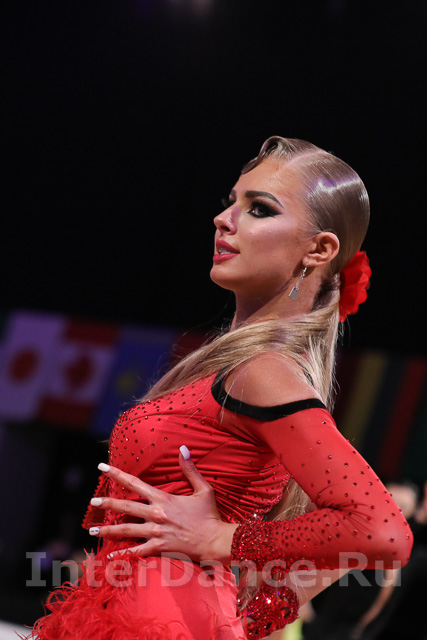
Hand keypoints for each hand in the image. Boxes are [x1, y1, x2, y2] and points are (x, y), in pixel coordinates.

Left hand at [89, 447, 237, 563]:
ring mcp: (155, 533)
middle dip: (106, 504)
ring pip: (126, 530)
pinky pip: (136, 552)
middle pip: (125, 507)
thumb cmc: (209, 515)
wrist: (215, 540)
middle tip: (92, 502)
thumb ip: (190, 469)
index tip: (102, 467)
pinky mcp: (158, 548)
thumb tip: (183, 448)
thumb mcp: (203, 489)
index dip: (116, 474)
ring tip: (92, 530)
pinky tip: (110, 556)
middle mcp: (155, 514)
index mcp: (163, 498)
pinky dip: (122, 554)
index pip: (134, 483)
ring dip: (108, 530)